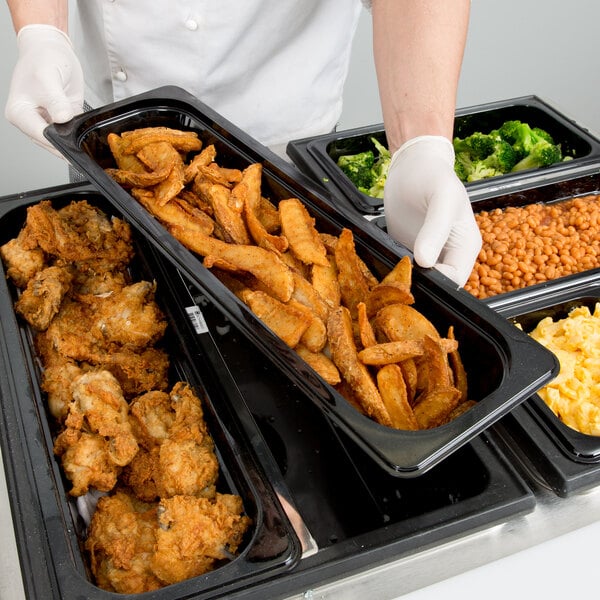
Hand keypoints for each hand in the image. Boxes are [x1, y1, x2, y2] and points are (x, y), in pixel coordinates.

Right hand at [5, 24, 83, 156]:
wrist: (51, 48)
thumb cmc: (43, 58)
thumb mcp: (48, 78)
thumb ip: (56, 101)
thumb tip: (62, 119)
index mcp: (20, 113)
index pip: (40, 136)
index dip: (59, 143)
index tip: (73, 145)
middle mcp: (31, 120)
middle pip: (51, 142)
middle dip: (68, 143)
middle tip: (82, 143)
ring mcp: (47, 121)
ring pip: (63, 140)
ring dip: (74, 139)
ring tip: (83, 134)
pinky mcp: (61, 120)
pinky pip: (71, 132)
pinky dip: (79, 133)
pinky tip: (85, 130)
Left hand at [383, 135, 481, 286]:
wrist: (412, 165)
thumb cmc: (434, 176)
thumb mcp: (441, 198)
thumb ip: (435, 230)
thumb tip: (425, 261)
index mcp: (465, 247)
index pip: (455, 280)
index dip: (437, 283)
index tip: (414, 275)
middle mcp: (448, 255)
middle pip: (437, 285)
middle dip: (419, 286)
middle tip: (396, 280)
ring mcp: (426, 255)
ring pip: (418, 281)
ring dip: (403, 281)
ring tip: (386, 276)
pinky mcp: (406, 252)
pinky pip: (401, 270)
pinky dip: (391, 272)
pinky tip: (380, 269)